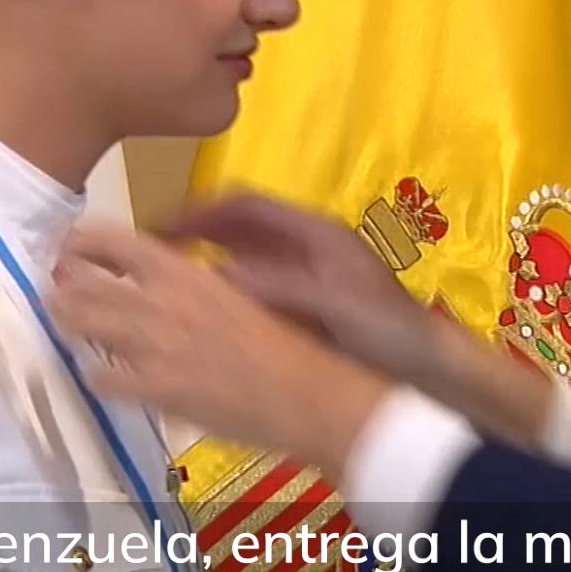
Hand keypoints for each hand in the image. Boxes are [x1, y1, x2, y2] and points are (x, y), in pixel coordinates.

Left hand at [49, 221, 388, 480]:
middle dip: (62, 283)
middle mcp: (157, 300)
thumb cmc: (281, 336)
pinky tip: (102, 377)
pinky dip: (96, 376)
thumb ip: (191, 283)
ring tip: (65, 322)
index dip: (81, 241)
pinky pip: (101, 379)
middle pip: (83, 282)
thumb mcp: (235, 290)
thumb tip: (165, 278)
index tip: (69, 245)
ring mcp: (149, 346)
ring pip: (81, 325)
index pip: (111, 240)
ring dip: (68, 321)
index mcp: (181, 270)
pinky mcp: (151, 388)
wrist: (299, 391)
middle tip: (57, 286)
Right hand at [162, 193, 453, 384]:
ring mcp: (304, 273)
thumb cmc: (388, 330)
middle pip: (236, 226)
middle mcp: (304, 246)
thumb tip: (216, 275)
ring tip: (159, 282)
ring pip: (241, 256)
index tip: (155, 226)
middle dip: (191, 233)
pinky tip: (199, 314)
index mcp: (313, 232)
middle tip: (143, 254)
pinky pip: (252, 286)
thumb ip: (279, 287)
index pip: (244, 205)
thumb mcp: (334, 305)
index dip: (198, 209)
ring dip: (203, 261)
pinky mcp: (303, 301)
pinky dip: (222, 291)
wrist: (427, 367)